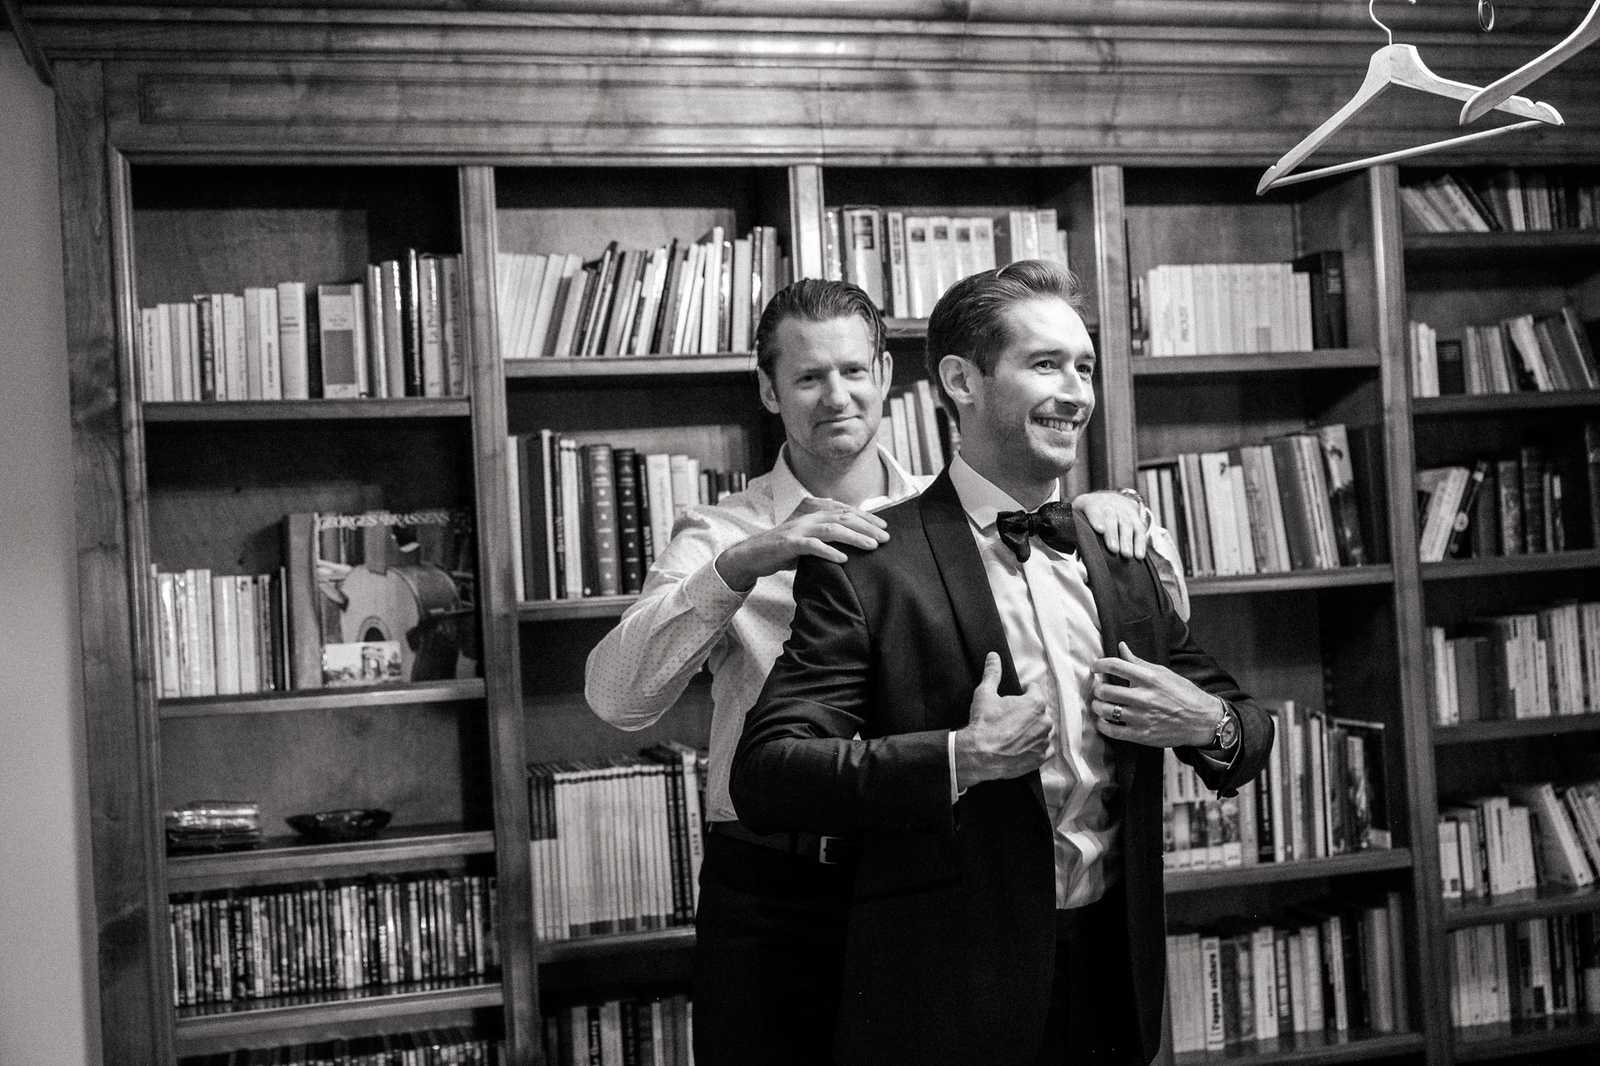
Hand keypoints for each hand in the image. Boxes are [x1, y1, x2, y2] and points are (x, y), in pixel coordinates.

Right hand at [714, 498, 889, 591]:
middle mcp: (807, 517)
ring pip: (832, 529)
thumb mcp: (807, 537)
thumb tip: (851, 538)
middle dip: (867, 527)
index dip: (866, 517)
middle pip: (843, 517)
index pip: (845, 510)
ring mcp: (797, 529)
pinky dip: (829, 552)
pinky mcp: (789, 544)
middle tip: (886, 537)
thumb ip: (825, 533)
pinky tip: (843, 558)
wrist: (751, 555)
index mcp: (812, 512)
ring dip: (854, 537)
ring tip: (872, 546)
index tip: (884, 525)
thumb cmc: (783, 548)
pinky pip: (812, 546)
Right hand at [952, 652, 1053, 788]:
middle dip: (1028, 711)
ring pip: (1043, 729)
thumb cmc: (983, 724)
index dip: (1023, 691)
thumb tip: (993, 657)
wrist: (979, 756)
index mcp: (1035, 703)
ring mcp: (1044, 741)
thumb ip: (992, 673)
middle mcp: (1045, 722)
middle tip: (1011, 716)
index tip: (1014, 697)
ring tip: (1014, 732)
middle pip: (1040, 710)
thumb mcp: (984, 694)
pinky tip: (1020, 745)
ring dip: (1033, 728)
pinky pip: (1044, 748)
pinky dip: (1035, 746)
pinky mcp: (1040, 758)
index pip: (1035, 689)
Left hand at [1072, 490, 1147, 559]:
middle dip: (1113, 535)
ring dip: (1127, 541)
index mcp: (1091, 504)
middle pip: (1112, 519)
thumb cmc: (1090, 514)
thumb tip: (1076, 552)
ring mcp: (1124, 511)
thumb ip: (1076, 531)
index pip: (1093, 510)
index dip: (1097, 519)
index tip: (1099, 530)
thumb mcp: (1079, 515)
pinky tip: (1139, 555)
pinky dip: (1140, 543)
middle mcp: (1109, 505)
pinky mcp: (1136, 518)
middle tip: (1113, 549)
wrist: (1111, 499)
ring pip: (1127, 524)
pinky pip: (1139, 530)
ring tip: (1126, 555)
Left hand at [1089, 641, 1222, 747]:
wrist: (1203, 721)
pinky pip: (1112, 731)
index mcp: (1149, 678)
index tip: (1096, 667)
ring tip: (1100, 704)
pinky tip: (1104, 721)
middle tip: (1099, 688)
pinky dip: (1102, 725)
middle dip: (1097, 688)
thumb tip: (1122, 647)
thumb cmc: (1184, 695)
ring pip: (1105, 710)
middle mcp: (1144, 697)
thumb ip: (1139, 662)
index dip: (1099, 665)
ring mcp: (1142, 718)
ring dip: (1097, 706)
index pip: (1115, 666)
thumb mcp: (1164, 673)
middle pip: (1105, 690)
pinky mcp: (1142, 735)